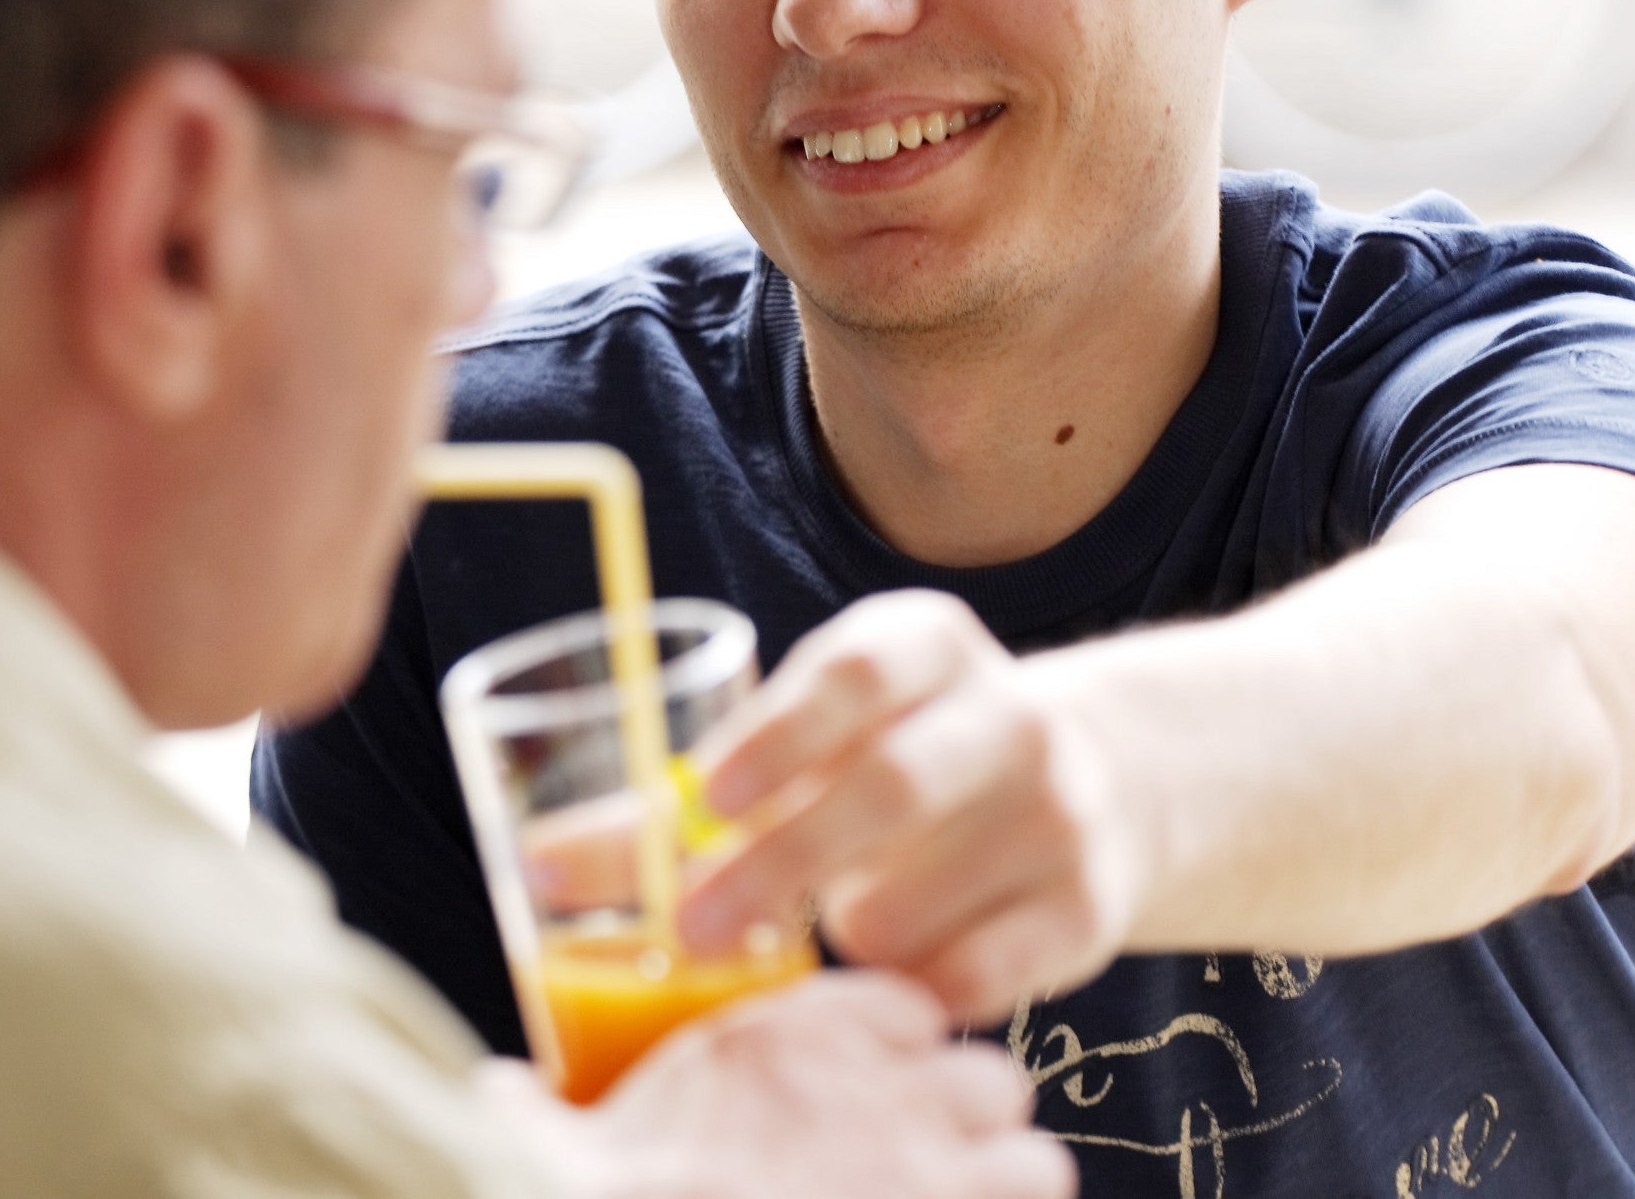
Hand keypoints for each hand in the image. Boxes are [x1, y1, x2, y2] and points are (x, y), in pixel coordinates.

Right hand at [480, 971, 1075, 1198]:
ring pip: (1028, 1156)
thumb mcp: (576, 1121)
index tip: (872, 1102)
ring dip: (1000, 1187)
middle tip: (921, 1177)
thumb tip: (505, 1095)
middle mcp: (869, 1089)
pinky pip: (1031, 1192)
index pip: (902, 1012)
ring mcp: (919, 1167)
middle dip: (961, 1128)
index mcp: (786, 1040)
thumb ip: (568, 1094)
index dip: (896, 1063)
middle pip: (981, 1079)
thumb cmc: (586, 1184)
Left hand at [676, 590, 1147, 1025]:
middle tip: (696, 929)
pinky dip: (911, 989)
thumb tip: (536, 867)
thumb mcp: (815, 745)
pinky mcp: (1089, 905)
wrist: (1098, 786)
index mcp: (928, 644)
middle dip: (783, 864)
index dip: (780, 734)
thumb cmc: (898, 761)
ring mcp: (1061, 809)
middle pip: (892, 786)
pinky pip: (978, 974)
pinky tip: (889, 978)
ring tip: (833, 929)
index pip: (855, 672)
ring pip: (923, 895)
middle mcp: (1010, 712)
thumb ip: (678, 806)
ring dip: (847, 931)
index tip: (707, 798)